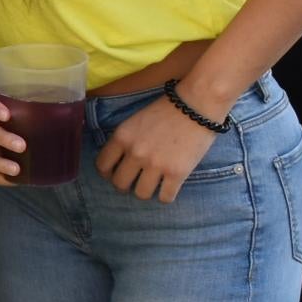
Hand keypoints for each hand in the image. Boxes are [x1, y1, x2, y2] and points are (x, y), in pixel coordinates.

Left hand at [97, 95, 219, 202]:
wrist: (199, 103)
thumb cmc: (168, 109)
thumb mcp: (135, 121)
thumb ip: (125, 141)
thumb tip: (118, 162)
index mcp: (122, 137)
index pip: (102, 166)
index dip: (108, 172)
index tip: (116, 172)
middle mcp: (135, 153)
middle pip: (119, 184)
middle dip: (126, 185)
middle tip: (135, 180)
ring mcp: (156, 164)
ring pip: (141, 194)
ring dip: (146, 191)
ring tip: (153, 184)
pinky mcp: (177, 173)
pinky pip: (165, 198)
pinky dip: (166, 195)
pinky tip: (169, 187)